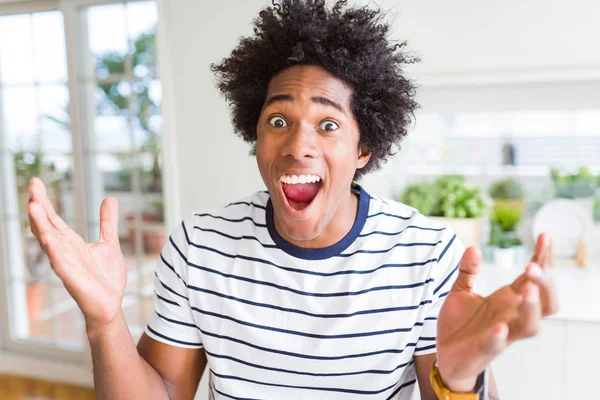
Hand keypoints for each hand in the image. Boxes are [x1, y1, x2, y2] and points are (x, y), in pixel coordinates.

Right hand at [27, 177, 126, 331]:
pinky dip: (53, 250)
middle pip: (46, 225)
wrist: (110, 306)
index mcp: (71, 242)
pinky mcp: (71, 278)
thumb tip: (109, 198)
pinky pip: (60, 263)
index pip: (53, 218)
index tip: (36, 182)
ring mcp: (65, 264)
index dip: (45, 201)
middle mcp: (64, 251)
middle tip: (32, 186)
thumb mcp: (109, 243)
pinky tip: (48, 238)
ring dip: (40, 224)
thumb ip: (107, 222)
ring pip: (49, 241)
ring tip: (33, 206)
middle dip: (39, 206)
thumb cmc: (106, 278)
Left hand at [435, 234, 558, 391]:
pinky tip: (499, 327)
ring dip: (532, 309)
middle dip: (545, 285)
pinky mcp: (484, 350)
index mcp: (508, 300)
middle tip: (533, 266)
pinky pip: (497, 345)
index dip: (542, 258)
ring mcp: (501, 334)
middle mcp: (511, 316)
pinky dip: (499, 337)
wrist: (444, 353)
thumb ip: (467, 271)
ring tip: (528, 290)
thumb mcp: (460, 291)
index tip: (543, 235)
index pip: (535, 279)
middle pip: (546, 303)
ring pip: (531, 326)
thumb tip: (473, 247)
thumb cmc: (459, 322)